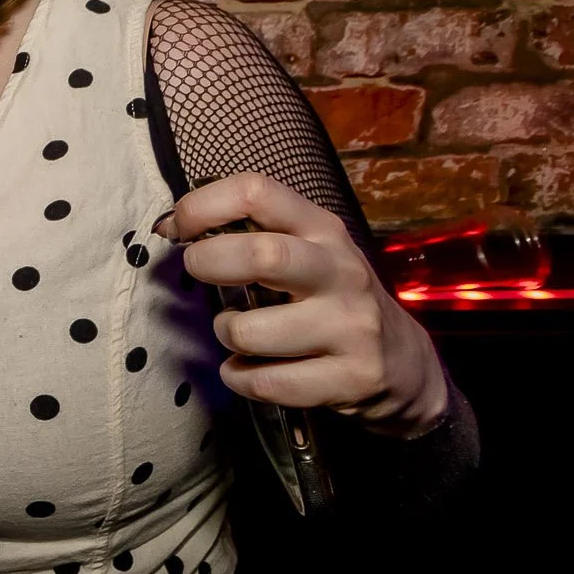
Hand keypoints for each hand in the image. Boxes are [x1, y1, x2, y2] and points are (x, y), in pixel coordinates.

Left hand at [159, 172, 448, 437]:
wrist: (404, 363)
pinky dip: (240, 379)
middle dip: (208, 264)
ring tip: (235, 333)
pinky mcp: (352, 377)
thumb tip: (170, 225)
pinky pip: (268, 382)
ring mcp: (350, 326)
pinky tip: (247, 371)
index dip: (202, 206)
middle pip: (261, 256)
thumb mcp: (307, 252)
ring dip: (226, 333)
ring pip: (252, 331)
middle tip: (197, 273)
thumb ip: (251, 234)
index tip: (177, 228)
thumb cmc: (332, 298)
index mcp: (322, 229)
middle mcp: (340, 271)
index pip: (257, 192)